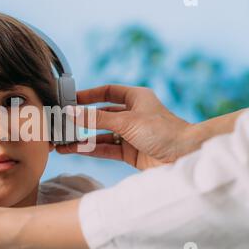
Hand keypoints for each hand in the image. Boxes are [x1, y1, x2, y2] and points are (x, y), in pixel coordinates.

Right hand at [57, 85, 193, 169]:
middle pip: (102, 115)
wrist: (185, 156)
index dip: (89, 95)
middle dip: (83, 120)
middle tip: (63, 123)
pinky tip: (75, 150)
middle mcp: (133, 115)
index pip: (108, 92)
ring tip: (63, 142)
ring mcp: (131, 134)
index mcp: (136, 98)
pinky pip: (106, 148)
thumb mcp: (126, 121)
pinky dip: (91, 149)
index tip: (71, 100)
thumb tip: (71, 112)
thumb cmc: (163, 131)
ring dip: (83, 138)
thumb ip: (96, 118)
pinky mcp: (131, 152)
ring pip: (102, 134)